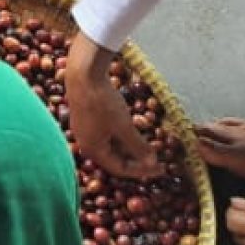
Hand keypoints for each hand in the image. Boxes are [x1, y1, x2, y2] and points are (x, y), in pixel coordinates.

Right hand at [64, 33, 160, 177]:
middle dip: (137, 160)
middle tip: (157, 159)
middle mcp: (87, 144)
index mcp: (93, 151)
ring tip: (148, 145)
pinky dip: (122, 136)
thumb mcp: (124, 126)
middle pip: (115, 159)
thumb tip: (152, 164)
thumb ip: (138, 146)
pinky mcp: (86, 118)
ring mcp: (85, 131)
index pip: (120, 169)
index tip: (161, 167)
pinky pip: (107, 134)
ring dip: (130, 148)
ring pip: (111, 146)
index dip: (142, 170)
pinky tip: (132, 130)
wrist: (83, 74)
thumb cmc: (102, 103)